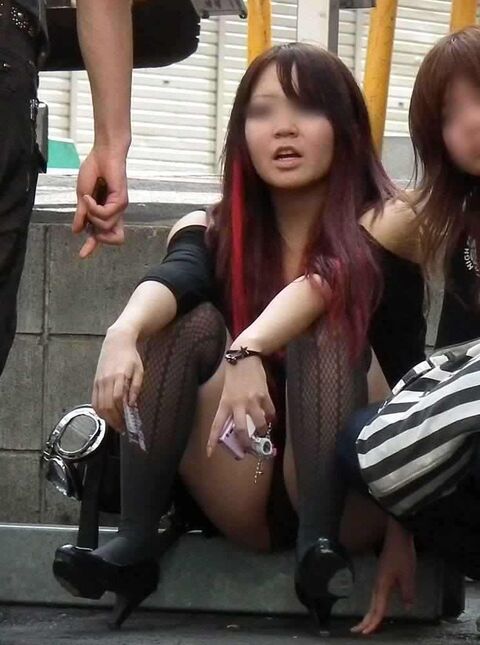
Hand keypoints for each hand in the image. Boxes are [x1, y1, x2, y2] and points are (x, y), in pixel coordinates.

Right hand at [73, 145, 128, 257]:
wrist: (103, 154)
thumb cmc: (94, 171)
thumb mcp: (82, 196)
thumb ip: (82, 214)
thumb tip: (76, 231)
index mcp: (106, 212)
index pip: (103, 234)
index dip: (92, 246)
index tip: (82, 256)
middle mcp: (115, 213)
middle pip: (116, 239)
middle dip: (100, 238)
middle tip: (88, 224)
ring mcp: (120, 208)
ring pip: (105, 227)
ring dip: (91, 216)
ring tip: (87, 200)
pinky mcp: (121, 201)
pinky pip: (105, 215)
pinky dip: (93, 208)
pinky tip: (89, 196)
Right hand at [92, 326, 142, 430]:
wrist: (116, 342)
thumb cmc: (130, 356)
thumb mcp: (139, 370)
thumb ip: (136, 388)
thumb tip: (132, 404)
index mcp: (119, 376)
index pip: (117, 399)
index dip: (121, 412)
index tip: (127, 422)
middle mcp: (106, 380)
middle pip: (106, 405)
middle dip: (114, 419)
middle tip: (122, 428)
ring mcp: (98, 381)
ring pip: (98, 405)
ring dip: (106, 417)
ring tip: (115, 424)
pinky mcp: (95, 382)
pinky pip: (94, 400)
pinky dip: (99, 410)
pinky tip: (106, 416)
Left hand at [207, 355, 274, 456]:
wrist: (245, 357)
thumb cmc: (234, 375)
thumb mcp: (227, 392)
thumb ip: (231, 407)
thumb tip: (238, 425)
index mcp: (225, 403)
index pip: (216, 425)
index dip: (212, 441)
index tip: (209, 454)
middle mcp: (237, 403)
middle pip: (240, 429)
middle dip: (245, 443)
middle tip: (247, 448)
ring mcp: (252, 400)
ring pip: (259, 424)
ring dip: (262, 431)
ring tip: (262, 432)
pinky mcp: (264, 395)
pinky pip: (270, 412)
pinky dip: (271, 418)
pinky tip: (271, 419)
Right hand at [351, 519, 415, 634]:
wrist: (397, 535)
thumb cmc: (402, 554)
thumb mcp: (408, 574)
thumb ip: (407, 592)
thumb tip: (407, 607)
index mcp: (383, 584)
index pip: (377, 608)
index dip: (373, 621)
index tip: (366, 633)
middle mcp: (378, 582)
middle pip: (371, 605)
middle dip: (366, 619)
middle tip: (358, 631)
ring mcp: (379, 578)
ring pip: (373, 600)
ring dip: (370, 612)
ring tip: (366, 624)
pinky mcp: (382, 574)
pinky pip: (376, 593)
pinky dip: (375, 603)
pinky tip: (377, 605)